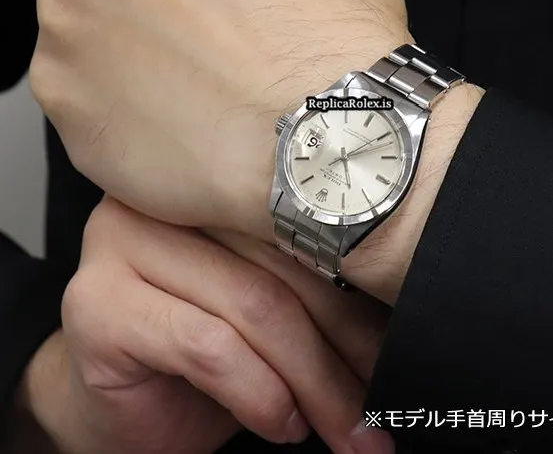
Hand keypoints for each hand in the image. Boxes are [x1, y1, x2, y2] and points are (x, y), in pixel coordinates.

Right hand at [13, 197, 393, 453]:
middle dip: (343, 346)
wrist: (118, 397)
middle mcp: (166, 197)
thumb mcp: (268, 304)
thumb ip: (313, 285)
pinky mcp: (97, 300)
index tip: (398, 349)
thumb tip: (401, 306)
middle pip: (283, 262)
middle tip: (378, 408)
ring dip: (312, 380)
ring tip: (341, 426)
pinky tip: (280, 420)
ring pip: (254, 304)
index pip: (304, 220)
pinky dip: (259, 392)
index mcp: (215, 180)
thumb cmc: (200, 345)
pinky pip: (209, 345)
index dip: (359, 288)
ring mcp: (123, 240)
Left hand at [30, 0, 410, 245]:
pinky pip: (86, 80)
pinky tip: (182, 105)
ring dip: (141, 34)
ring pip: (98, 12)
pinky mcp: (62, 91)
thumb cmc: (341, 20)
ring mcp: (68, 16)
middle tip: (228, 26)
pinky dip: (124, 92)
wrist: (326, 136)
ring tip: (208, 72)